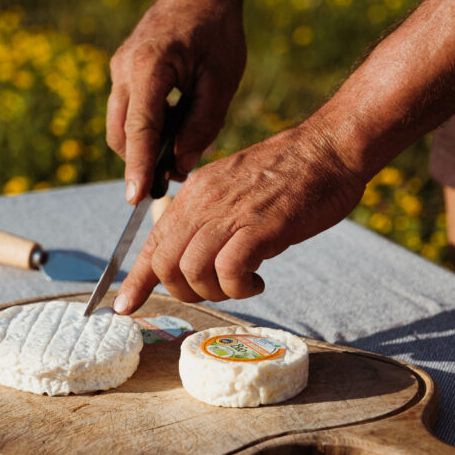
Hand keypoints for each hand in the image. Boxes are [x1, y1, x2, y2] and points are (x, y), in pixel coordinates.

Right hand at [106, 0, 246, 203]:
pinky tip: (173, 126)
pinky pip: (127, 112)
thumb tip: (179, 165)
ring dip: (144, 146)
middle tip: (172, 179)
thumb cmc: (216, 32)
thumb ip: (202, 126)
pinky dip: (146, 129)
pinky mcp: (123, 73)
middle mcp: (125, 69)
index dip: (138, 167)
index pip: (139, 129)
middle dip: (141, 162)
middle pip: (121, 134)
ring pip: (121, 127)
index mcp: (150, 68)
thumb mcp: (221, 82)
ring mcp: (119, 70)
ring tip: (178, 149)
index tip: (134, 198)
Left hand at [112, 124, 366, 312]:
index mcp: (194, 194)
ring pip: (191, 272)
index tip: (124, 306)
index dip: (136, 280)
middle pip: (165, 264)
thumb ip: (210, 217)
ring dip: (215, 292)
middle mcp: (203, 202)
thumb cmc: (290, 174)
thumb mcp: (234, 191)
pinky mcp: (259, 227)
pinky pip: (228, 271)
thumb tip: (194, 254)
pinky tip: (257, 280)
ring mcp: (229, 214)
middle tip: (217, 290)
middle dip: (185, 292)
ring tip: (243, 284)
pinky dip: (239, 287)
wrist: (329, 148)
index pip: (152, 243)